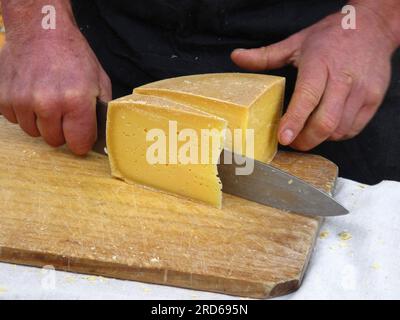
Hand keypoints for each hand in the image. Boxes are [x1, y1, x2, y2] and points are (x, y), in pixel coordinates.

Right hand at [0, 15, 110, 154]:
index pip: (79, 144)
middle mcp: (48, 104)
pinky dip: (25, 113)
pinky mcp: (4, 98)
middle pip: (55, 141)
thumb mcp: (100, 81)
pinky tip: (33, 95)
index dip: (82, 141)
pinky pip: (16, 121)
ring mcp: (23, 101)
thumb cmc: (73, 55)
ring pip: (35, 132)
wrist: (41, 31)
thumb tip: (103, 134)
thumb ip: (101, 111)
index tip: (81, 135)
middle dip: (62, 131)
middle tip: (65, 111)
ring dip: (42, 122)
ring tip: (49, 100)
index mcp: (76, 101)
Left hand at [231, 3, 398, 150]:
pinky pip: (353, 129)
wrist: (372, 27)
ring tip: (307, 133)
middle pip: (325, 122)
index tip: (283, 138)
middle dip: (305, 140)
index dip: (294, 121)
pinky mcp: (374, 99)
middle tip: (292, 142)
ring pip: (339, 129)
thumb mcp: (296, 43)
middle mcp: (343, 78)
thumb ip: (265, 56)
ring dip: (320, 138)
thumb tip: (236, 57)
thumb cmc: (331, 36)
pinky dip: (337, 134)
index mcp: (320, 63)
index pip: (307, 97)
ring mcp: (362, 90)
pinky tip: (327, 126)